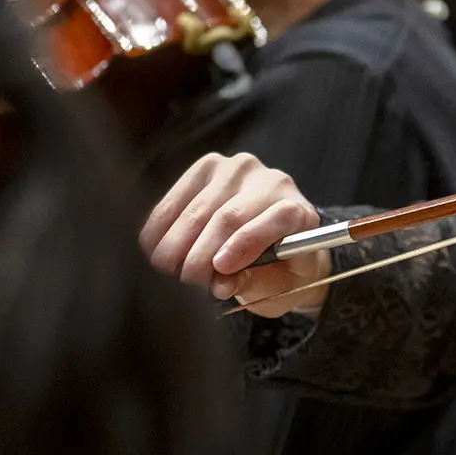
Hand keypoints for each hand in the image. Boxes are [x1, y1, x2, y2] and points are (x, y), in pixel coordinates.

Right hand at [140, 151, 330, 314]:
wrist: (269, 240)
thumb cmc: (276, 271)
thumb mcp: (277, 287)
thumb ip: (253, 284)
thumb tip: (221, 282)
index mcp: (301, 213)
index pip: (278, 218)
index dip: (245, 243)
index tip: (219, 268)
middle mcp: (272, 182)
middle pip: (229, 216)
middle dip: (200, 255)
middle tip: (185, 282)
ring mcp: (238, 170)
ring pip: (198, 209)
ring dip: (176, 244)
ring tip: (168, 271)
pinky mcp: (208, 166)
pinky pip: (176, 198)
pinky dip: (161, 227)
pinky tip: (154, 249)